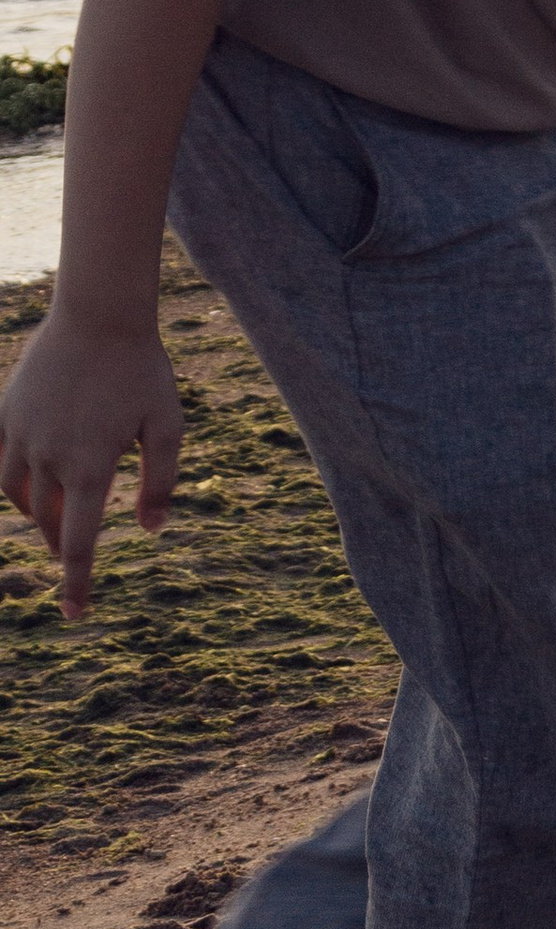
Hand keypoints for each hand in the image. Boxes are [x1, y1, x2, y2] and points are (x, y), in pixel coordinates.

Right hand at [0, 310, 183, 619]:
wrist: (100, 314)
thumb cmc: (143, 371)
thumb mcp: (167, 427)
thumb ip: (159, 482)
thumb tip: (151, 530)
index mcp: (90, 467)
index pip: (79, 542)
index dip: (77, 582)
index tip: (75, 614)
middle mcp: (49, 457)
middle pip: (48, 520)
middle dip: (60, 541)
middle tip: (72, 553)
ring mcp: (21, 433)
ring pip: (17, 493)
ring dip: (35, 513)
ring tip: (53, 516)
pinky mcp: (5, 411)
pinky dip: (10, 478)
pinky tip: (26, 482)